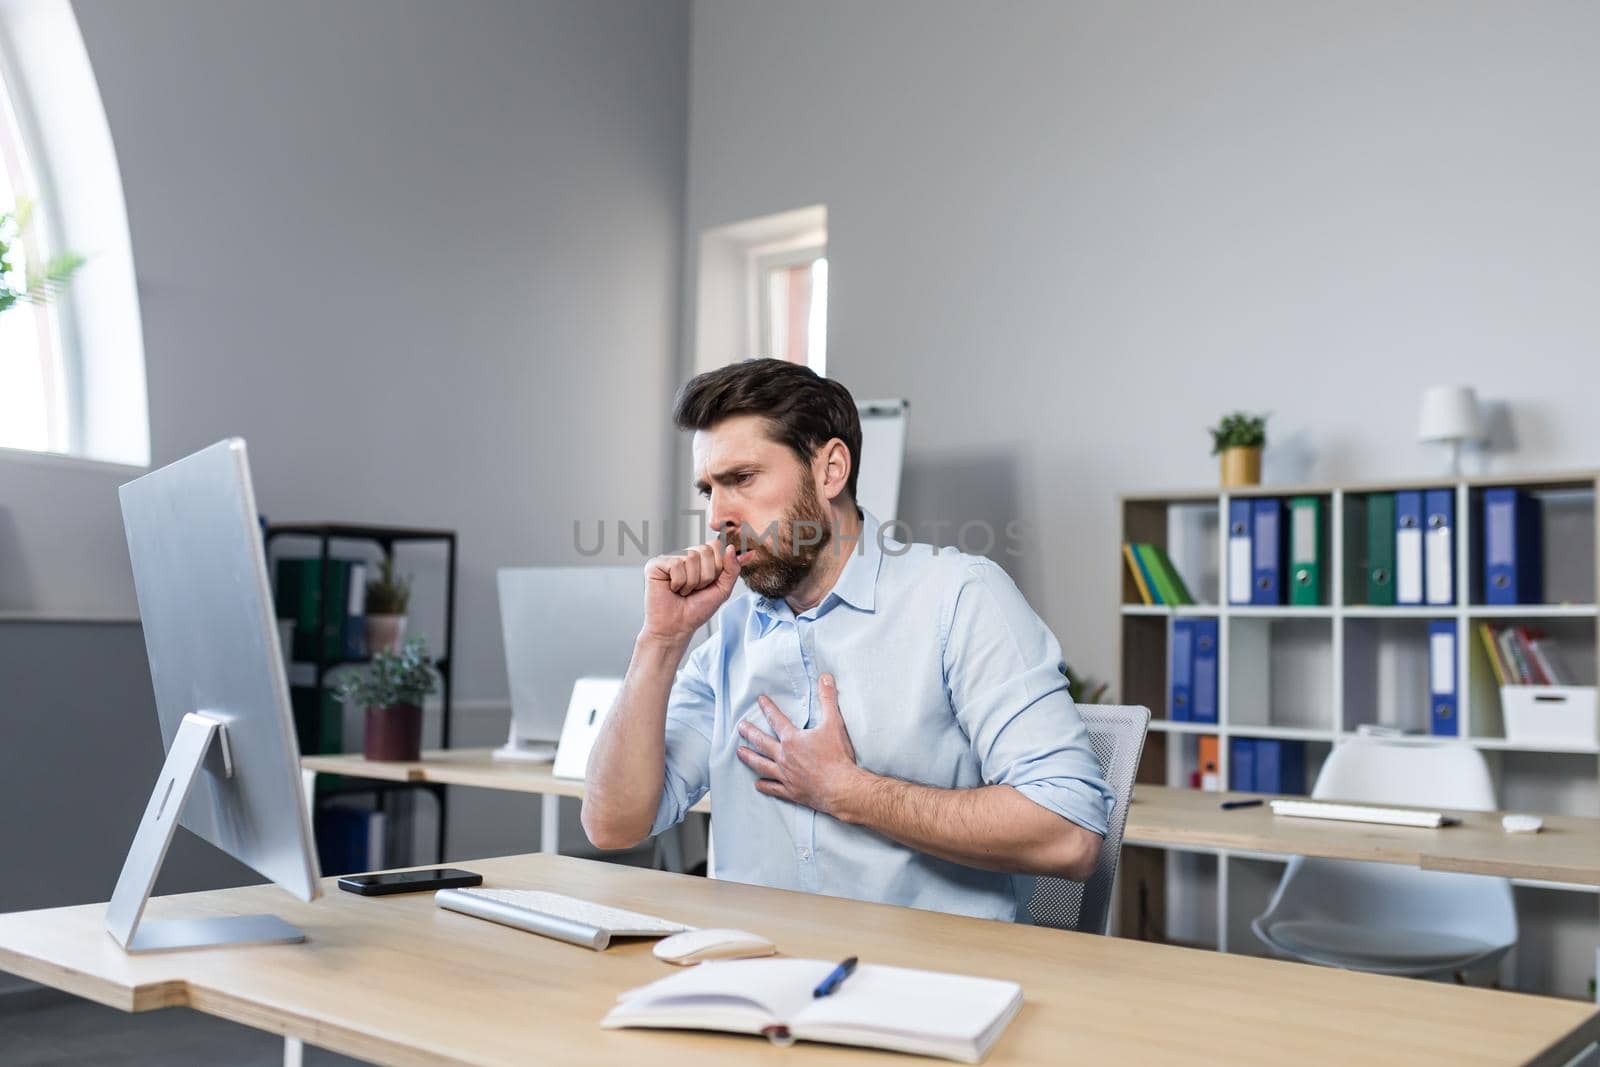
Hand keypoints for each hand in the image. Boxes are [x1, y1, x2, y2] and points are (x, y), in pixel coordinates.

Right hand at [641, 540, 743, 644]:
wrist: (677, 627)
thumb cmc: (696, 610)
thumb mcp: (722, 590)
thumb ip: (732, 569)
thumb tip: (731, 548)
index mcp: (700, 559)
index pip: (715, 546)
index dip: (717, 567)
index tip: (708, 584)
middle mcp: (684, 555)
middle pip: (705, 550)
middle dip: (705, 576)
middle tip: (695, 589)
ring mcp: (669, 558)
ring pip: (691, 557)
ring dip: (691, 582)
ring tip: (683, 591)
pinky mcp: (655, 564)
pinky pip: (676, 564)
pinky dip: (678, 582)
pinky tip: (673, 589)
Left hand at [735, 674, 865, 815]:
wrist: (841, 788)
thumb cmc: (837, 756)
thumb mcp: (834, 723)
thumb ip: (828, 699)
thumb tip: (825, 678)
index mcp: (792, 740)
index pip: (776, 719)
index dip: (768, 708)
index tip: (760, 700)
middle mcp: (784, 757)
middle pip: (762, 743)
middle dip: (750, 733)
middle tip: (740, 727)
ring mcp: (786, 775)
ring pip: (762, 765)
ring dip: (750, 758)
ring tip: (739, 753)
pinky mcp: (791, 791)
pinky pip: (773, 788)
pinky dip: (764, 785)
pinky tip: (757, 784)